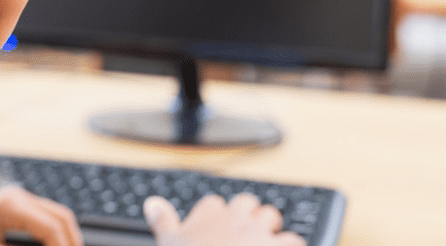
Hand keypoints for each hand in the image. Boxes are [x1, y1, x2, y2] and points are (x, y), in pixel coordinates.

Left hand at [0, 186, 83, 245]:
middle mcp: (18, 196)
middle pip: (63, 217)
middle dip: (72, 241)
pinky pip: (46, 216)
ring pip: (58, 215)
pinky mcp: (16, 204)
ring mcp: (18, 197)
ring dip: (66, 237)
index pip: (52, 227)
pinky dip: (55, 233)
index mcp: (11, 205)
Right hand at [144, 193, 305, 245]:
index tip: (214, 230)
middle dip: (246, 215)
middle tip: (244, 234)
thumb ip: (162, 220)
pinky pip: (294, 239)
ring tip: (266, 242)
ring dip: (269, 228)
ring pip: (270, 215)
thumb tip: (152, 202)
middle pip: (246, 203)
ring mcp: (259, 231)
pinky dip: (291, 245)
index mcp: (209, 213)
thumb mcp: (168, 242)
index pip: (213, 204)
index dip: (215, 217)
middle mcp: (235, 216)